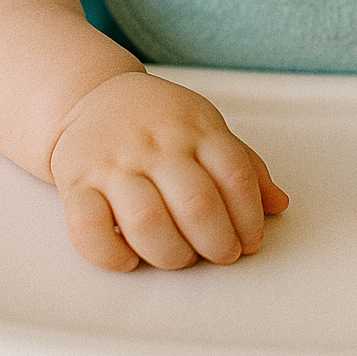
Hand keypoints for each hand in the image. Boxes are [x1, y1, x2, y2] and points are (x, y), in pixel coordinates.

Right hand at [50, 71, 288, 271]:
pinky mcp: (76, 185)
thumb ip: (244, 166)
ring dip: (172, 254)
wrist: (93, 96)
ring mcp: (114, 164)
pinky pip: (88, 230)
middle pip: (197, 204)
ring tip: (181, 257)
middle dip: (217, 242)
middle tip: (221, 254)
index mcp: (196, 128)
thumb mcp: (207, 127)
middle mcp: (156, 144)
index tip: (250, 241)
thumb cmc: (160, 120)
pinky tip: (130, 259)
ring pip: (146, 222)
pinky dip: (112, 256)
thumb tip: (279, 204)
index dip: (249, 218)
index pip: (235, 175)